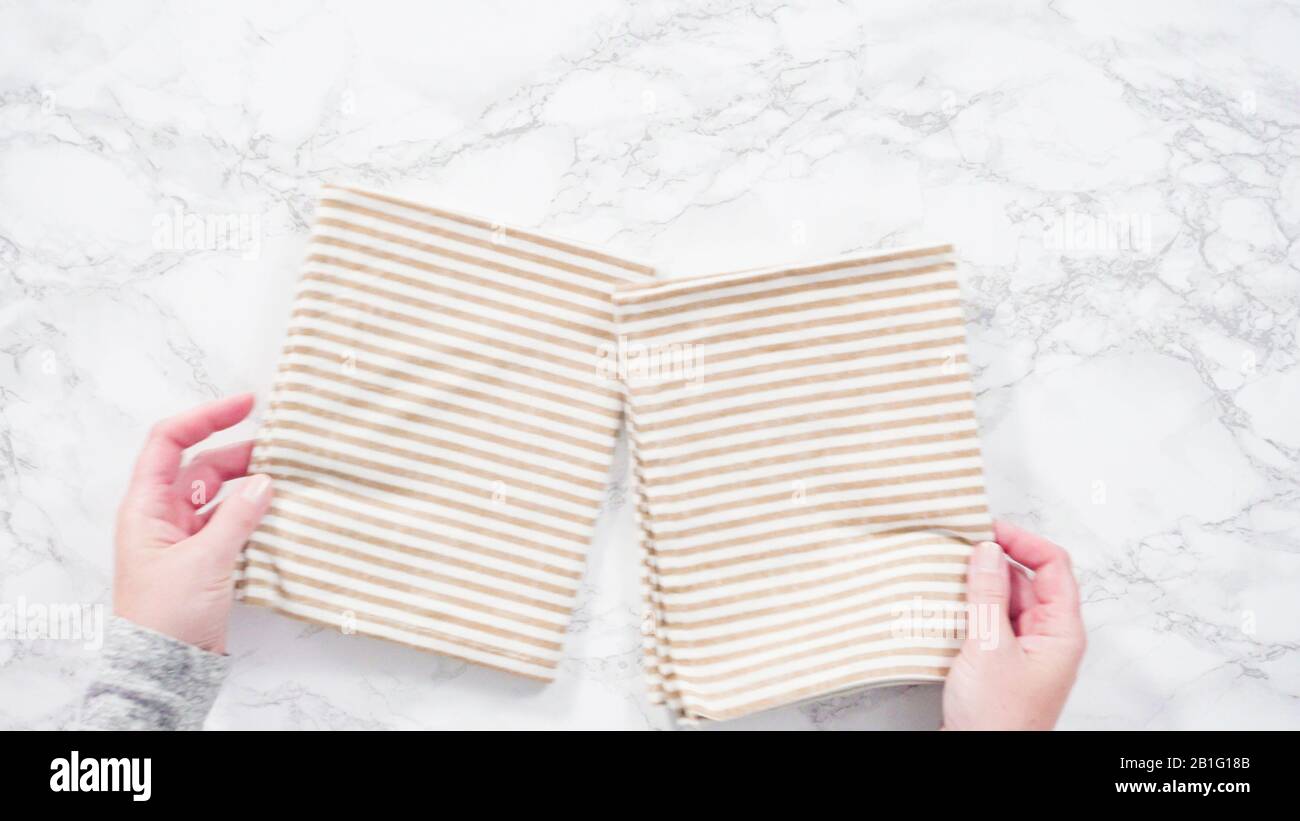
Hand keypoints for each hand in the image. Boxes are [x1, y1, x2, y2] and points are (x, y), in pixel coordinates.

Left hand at [113, 394, 272, 653]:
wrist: (165, 670)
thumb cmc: (167, 617)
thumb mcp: (205, 561)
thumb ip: (238, 518)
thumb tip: (265, 482)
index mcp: (146, 507)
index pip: (170, 442)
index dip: (206, 416)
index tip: (247, 404)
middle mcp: (162, 516)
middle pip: (202, 466)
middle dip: (240, 454)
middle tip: (283, 453)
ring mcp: (184, 537)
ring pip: (220, 495)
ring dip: (251, 486)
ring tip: (288, 482)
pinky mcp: (204, 559)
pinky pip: (231, 522)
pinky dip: (254, 514)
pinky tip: (280, 514)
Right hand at [941, 521, 1085, 729]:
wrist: (979, 758)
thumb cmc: (997, 719)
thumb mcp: (989, 646)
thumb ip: (988, 594)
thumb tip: (987, 551)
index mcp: (1061, 631)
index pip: (1054, 566)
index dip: (1023, 541)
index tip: (987, 530)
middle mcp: (1048, 637)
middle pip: (1028, 579)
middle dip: (996, 561)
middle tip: (959, 548)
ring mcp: (1026, 650)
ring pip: (1007, 599)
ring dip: (980, 585)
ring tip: (948, 574)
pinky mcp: (1003, 661)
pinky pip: (992, 621)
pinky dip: (972, 607)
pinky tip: (948, 605)